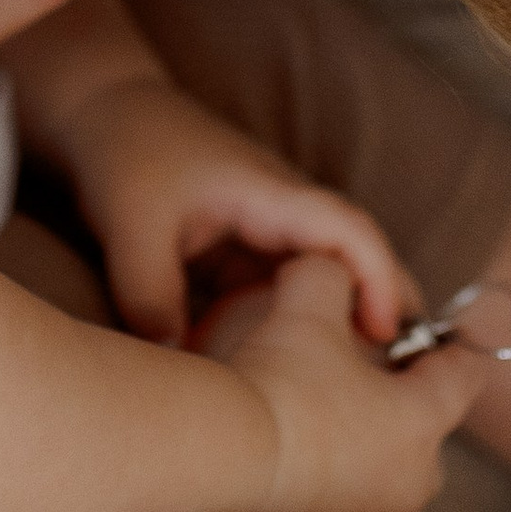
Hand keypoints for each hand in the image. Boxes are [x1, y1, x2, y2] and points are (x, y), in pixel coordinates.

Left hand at [61, 73, 410, 350]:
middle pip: (357, 261)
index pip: (348, 231)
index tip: (386, 334)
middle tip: (403, 384)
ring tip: (358, 397)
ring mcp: (268, 232)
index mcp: (270, 194)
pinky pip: (285, 295)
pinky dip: (296, 330)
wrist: (107, 114)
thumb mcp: (131, 227)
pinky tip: (293, 377)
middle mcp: (284, 212)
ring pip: (324, 284)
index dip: (378, 279)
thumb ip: (151, 299)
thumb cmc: (126, 154)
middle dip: (386, 314)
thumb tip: (176, 372)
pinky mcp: (246, 252)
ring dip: (343, 329)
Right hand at [210, 255, 488, 511]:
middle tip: (360, 374)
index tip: (440, 335)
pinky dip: (330, 486)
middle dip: (401, 401)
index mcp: (423, 421)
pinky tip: (294, 462)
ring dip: (365, 447)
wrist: (219, 459)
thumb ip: (332, 274)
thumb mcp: (307, 304)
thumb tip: (331, 268)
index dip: (452, 347)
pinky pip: (345, 508)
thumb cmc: (277, 380)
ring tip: (320, 419)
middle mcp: (411, 482)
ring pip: (386, 473)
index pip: (464, 376)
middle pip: (425, 430)